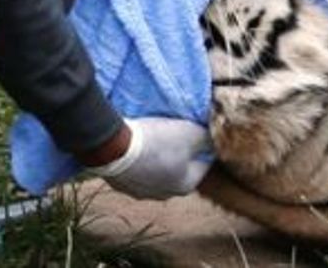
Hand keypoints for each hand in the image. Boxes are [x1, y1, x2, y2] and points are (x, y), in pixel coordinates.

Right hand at [87, 118, 211, 199]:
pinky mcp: (121, 186)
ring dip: (159, 157)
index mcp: (185, 186)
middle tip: (178, 133)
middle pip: (180, 170)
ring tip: (156, 138)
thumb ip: (207, 138)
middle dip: (182, 153)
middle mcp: (164, 195)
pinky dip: (140, 159)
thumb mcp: (192, 133)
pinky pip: (137, 171)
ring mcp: (140, 193)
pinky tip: (137, 145)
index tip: (200, 131)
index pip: (204, 164)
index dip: (204, 145)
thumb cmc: (159, 142)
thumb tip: (212, 141)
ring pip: (157, 172)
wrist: (115, 149)